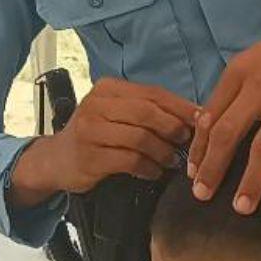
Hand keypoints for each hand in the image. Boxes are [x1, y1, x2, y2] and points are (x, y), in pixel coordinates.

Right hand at [10, 78, 197, 207]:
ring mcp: (90, 130)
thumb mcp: (118, 114)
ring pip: (140, 137)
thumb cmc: (98, 135)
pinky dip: (148, 168)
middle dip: (173, 128)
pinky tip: (154, 172)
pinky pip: (130, 160)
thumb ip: (149, 111)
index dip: (181, 107)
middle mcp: (96, 104)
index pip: (153, 93)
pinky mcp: (89, 156)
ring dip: (163, 152)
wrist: (57, 159)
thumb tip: (196, 115)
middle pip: (147, 113)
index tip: (203, 120)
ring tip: (171, 161)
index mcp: (108, 88)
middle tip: (186, 143)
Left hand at [188, 7, 260, 214]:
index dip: (199, 148)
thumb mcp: (254, 59)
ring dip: (251, 182)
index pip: (211, 116)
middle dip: (212, 169)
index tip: (193, 172)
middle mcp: (260, 85)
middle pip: (228, 134)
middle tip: (202, 195)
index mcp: (240, 72)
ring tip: (242, 208)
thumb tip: (206, 126)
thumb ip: (232, 89)